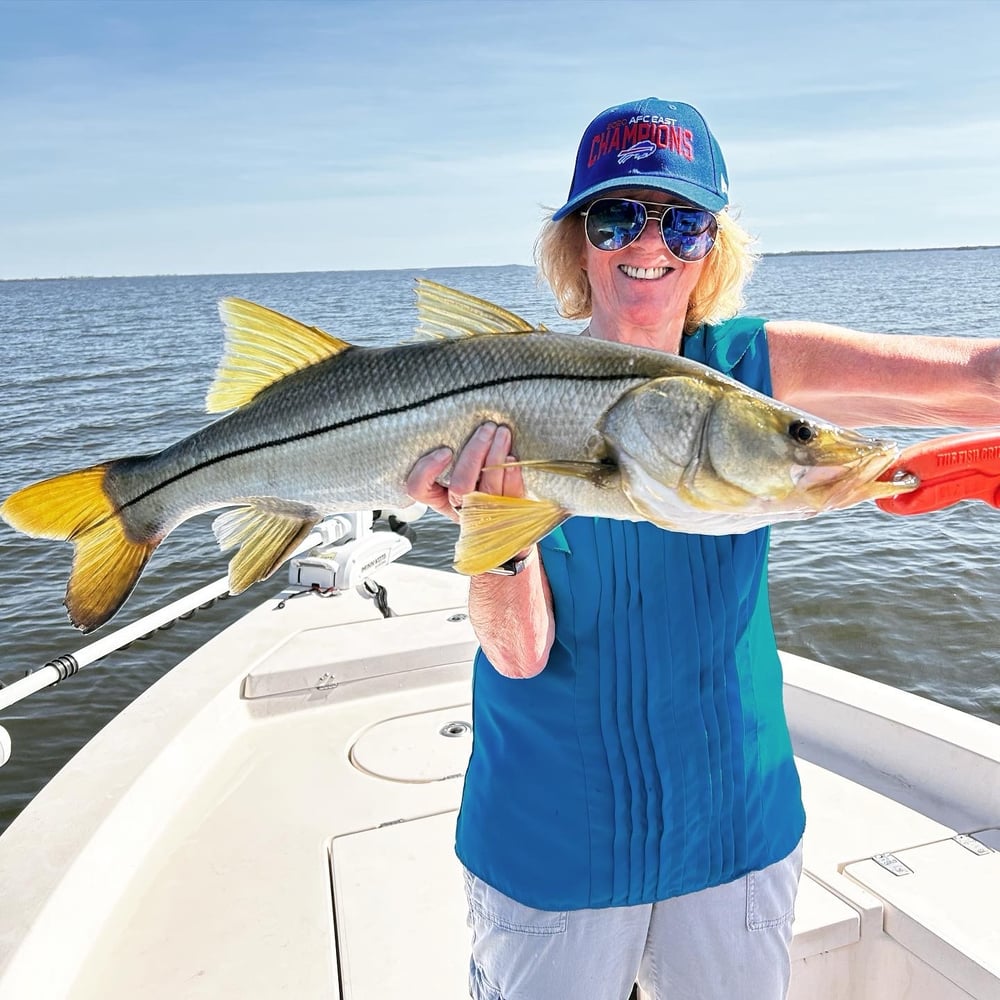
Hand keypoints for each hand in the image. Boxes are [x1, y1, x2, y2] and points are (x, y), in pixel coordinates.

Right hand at [406, 422, 524, 523]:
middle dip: (474, 454)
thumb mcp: (456, 465)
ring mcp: (484, 512)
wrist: (508, 508)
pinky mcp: (508, 511)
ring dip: (496, 458)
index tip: (445, 451)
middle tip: (487, 429)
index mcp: (440, 497)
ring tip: (503, 434)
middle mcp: (459, 507)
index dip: (427, 471)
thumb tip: (460, 423)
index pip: (419, 489)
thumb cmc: (477, 476)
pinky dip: (513, 475)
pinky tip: (513, 459)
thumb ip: (454, 452)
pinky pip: (511, 496)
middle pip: (460, 487)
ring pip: (488, 490)